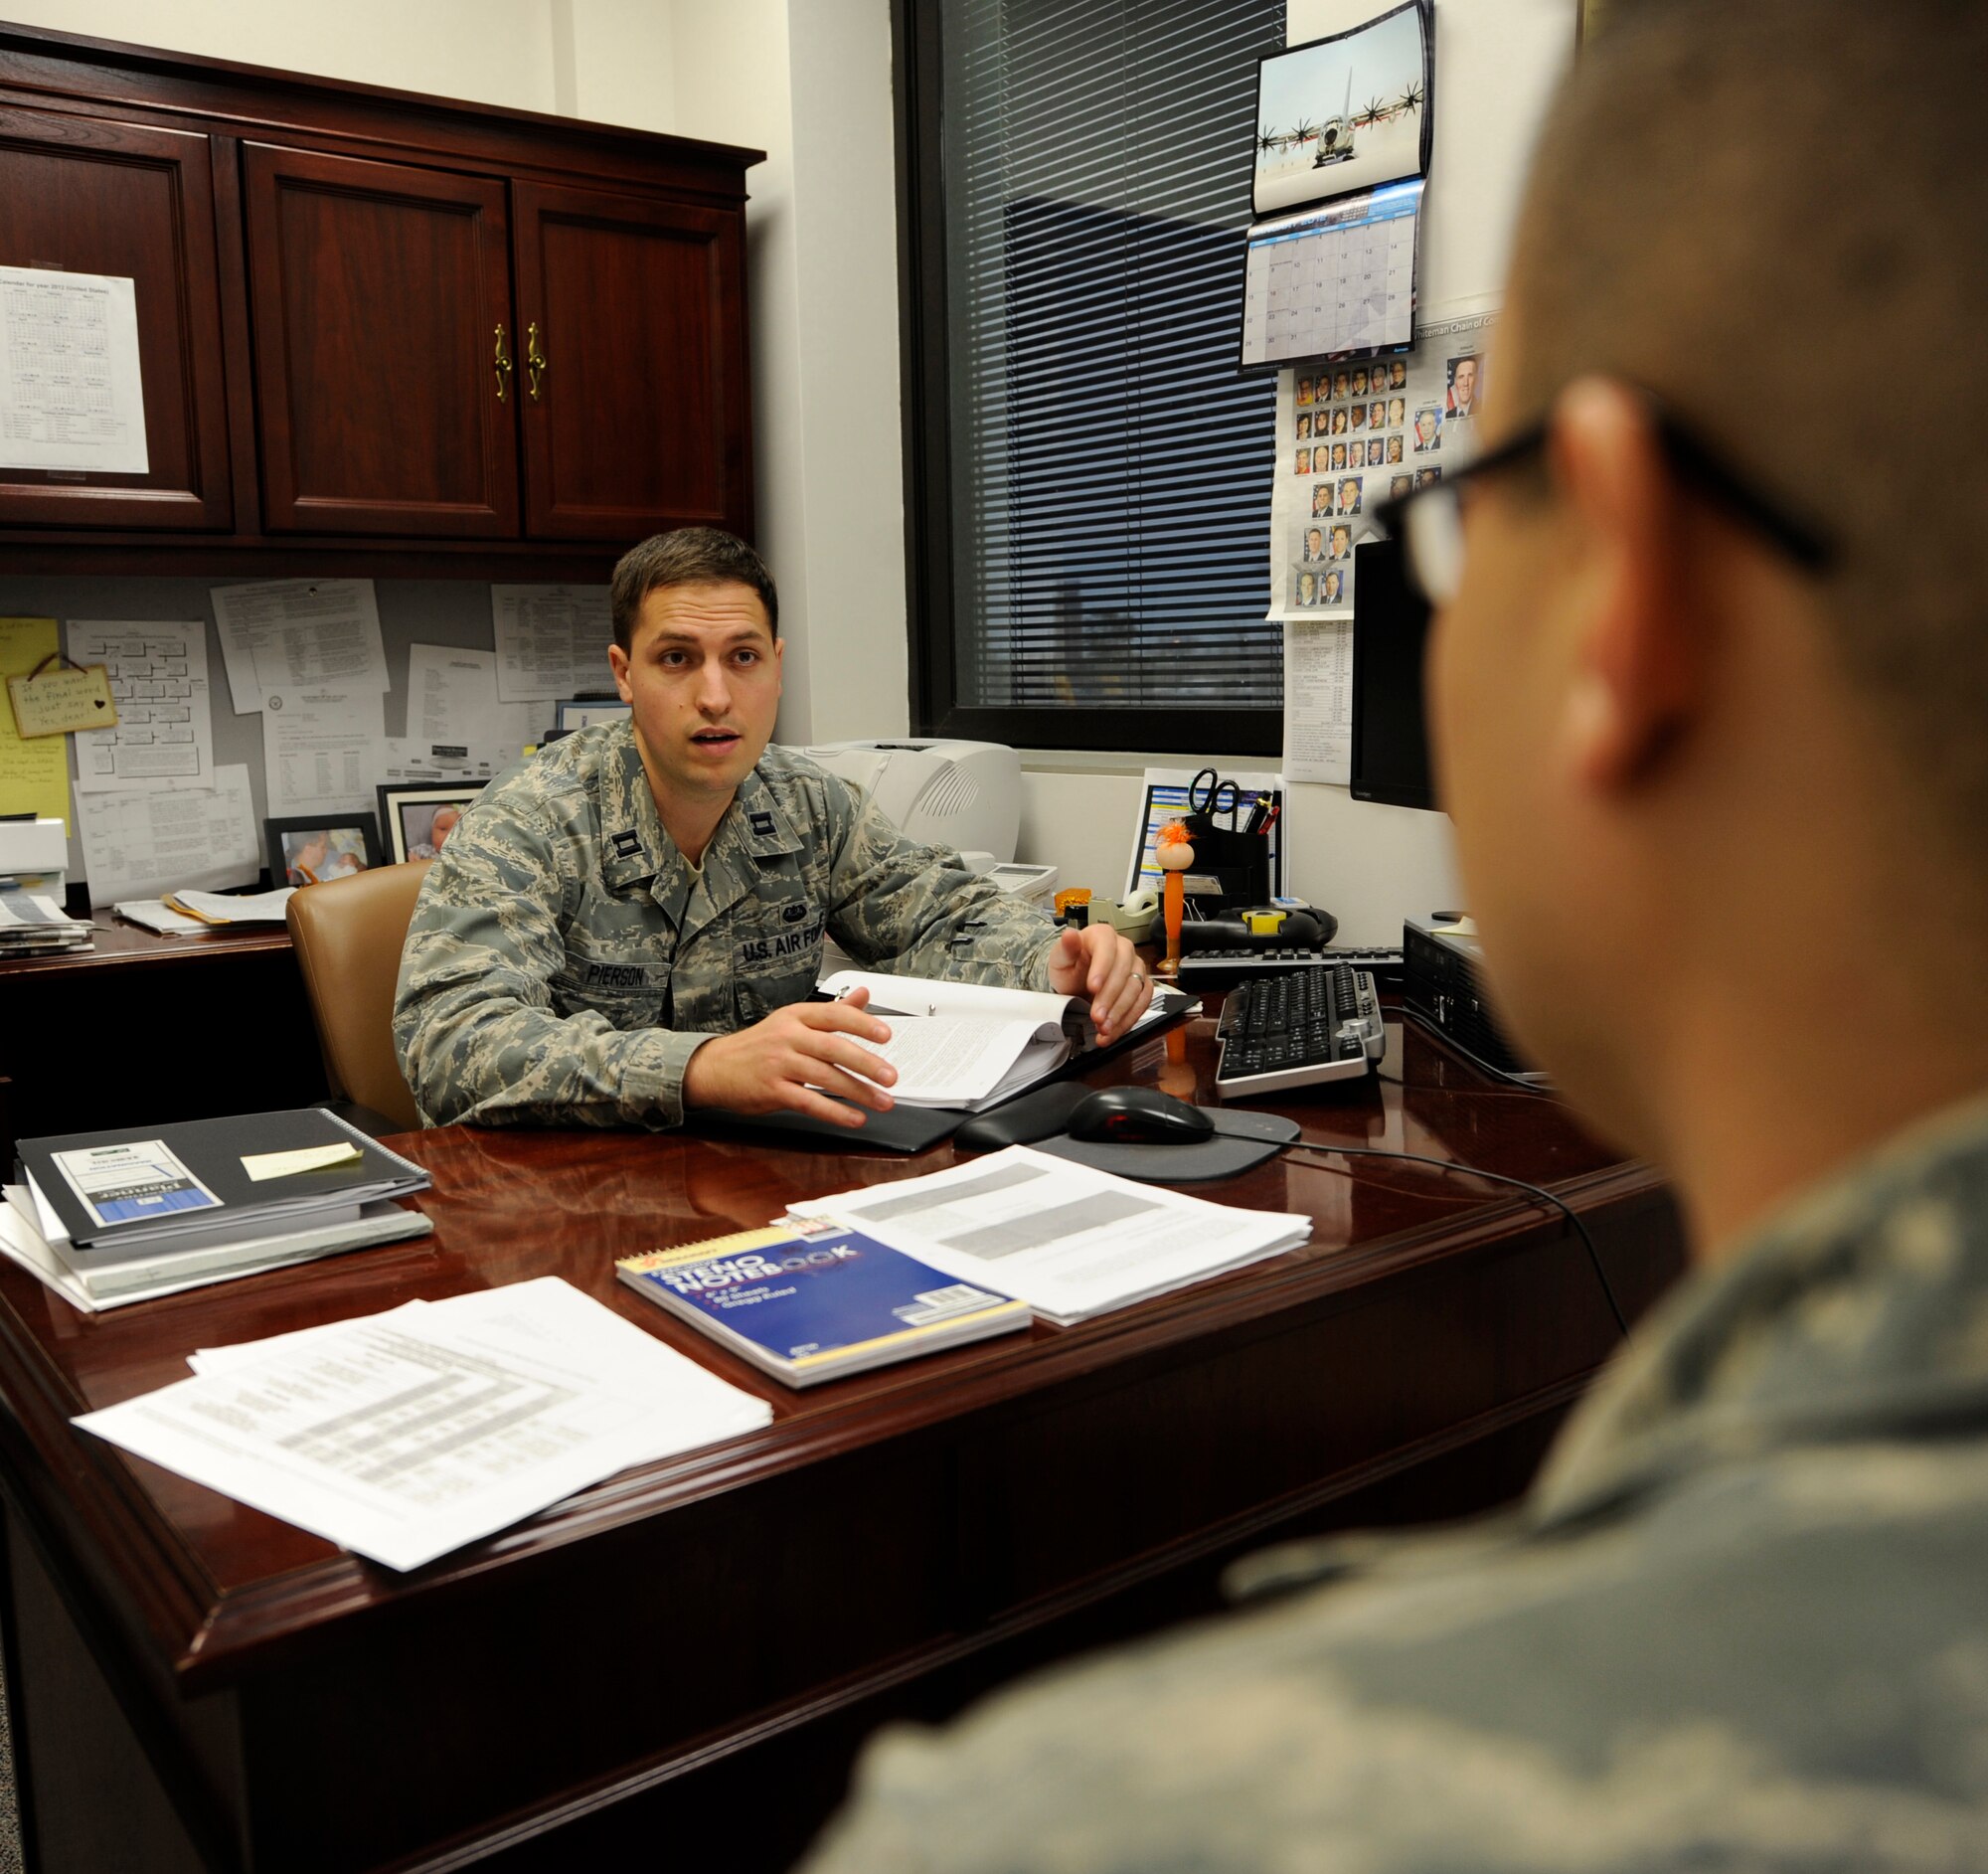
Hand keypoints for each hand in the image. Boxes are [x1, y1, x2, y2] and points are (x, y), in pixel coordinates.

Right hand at [681, 988, 896, 1128]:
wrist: (715, 1067)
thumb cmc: (758, 1045)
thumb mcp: (793, 1021)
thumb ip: (832, 1011)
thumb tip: (863, 994)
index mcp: (796, 1016)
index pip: (834, 1015)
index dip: (862, 1024)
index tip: (886, 1035)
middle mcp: (788, 1037)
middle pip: (833, 1048)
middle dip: (866, 1063)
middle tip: (890, 1076)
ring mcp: (779, 1064)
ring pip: (825, 1077)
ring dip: (858, 1092)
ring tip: (882, 1102)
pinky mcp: (772, 1090)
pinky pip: (809, 1102)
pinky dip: (835, 1112)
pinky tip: (854, 1117)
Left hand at [1046, 924, 1148, 1043]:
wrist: (1076, 981)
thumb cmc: (1069, 966)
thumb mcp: (1060, 957)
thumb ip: (1065, 948)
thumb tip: (1069, 935)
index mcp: (1103, 935)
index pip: (1107, 948)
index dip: (1102, 969)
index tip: (1092, 988)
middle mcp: (1124, 949)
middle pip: (1124, 971)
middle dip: (1110, 997)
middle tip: (1096, 1016)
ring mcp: (1136, 967)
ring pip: (1136, 989)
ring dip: (1120, 1012)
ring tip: (1103, 1028)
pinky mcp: (1142, 986)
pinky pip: (1143, 1003)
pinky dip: (1128, 1020)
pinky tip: (1112, 1031)